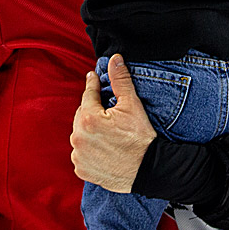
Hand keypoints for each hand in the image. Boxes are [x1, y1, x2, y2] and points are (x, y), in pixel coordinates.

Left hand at [70, 54, 156, 192]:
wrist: (149, 170)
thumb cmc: (141, 137)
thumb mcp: (132, 105)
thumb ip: (120, 80)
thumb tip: (115, 59)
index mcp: (89, 119)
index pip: (88, 95)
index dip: (93, 85)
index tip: (93, 78)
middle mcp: (79, 138)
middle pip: (82, 115)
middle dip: (92, 111)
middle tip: (107, 112)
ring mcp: (79, 156)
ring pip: (80, 134)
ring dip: (89, 130)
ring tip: (107, 132)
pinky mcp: (82, 169)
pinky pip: (81, 153)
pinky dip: (89, 149)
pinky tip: (103, 147)